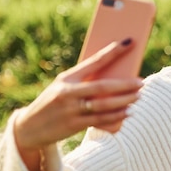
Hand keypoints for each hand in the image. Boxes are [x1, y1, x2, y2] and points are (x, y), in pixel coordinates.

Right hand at [13, 39, 143, 170]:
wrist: (29, 127)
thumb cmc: (54, 102)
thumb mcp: (63, 87)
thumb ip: (84, 82)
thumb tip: (115, 78)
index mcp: (67, 78)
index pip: (94, 61)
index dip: (113, 51)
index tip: (129, 42)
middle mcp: (67, 92)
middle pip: (102, 87)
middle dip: (125, 84)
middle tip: (141, 82)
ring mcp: (71, 109)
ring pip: (104, 105)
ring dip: (124, 101)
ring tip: (138, 96)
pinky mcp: (74, 125)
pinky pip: (100, 120)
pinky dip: (116, 116)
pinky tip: (128, 112)